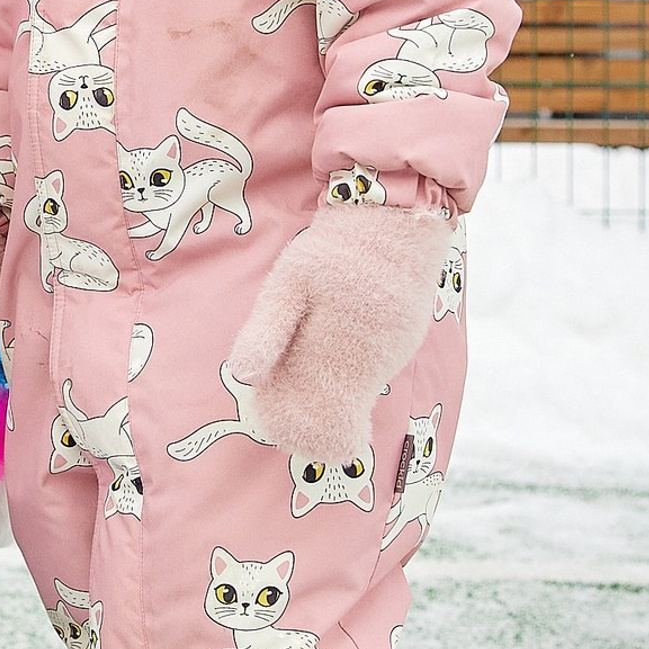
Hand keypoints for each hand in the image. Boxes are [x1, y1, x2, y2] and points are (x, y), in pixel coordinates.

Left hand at [229, 203, 451, 458]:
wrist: (395, 219)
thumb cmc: (334, 251)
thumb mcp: (289, 283)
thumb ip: (266, 331)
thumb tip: (242, 376)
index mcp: (343, 354)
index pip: (328, 419)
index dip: (302, 429)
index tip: (276, 427)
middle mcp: (375, 362)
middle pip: (342, 409)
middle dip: (312, 411)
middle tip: (281, 401)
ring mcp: (396, 353)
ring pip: (357, 389)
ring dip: (329, 389)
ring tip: (300, 368)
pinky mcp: (405, 339)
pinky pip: (372, 369)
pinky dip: (348, 370)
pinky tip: (328, 351)